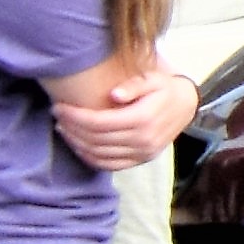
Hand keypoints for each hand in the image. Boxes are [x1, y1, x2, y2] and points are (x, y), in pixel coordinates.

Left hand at [53, 64, 196, 172]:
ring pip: (98, 154)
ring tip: (64, 129)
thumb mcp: (153, 79)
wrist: (186, 105)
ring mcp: (143, 153)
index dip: (74, 116)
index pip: (98, 122)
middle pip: (95, 139)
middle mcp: (143, 139)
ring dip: (76, 143)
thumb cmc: (164, 89)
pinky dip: (89, 158)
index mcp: (143, 118)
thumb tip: (114, 94)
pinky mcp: (141, 160)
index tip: (59, 107)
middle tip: (57, 116)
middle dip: (71, 128)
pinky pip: (109, 165)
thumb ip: (134, 84)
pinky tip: (78, 146)